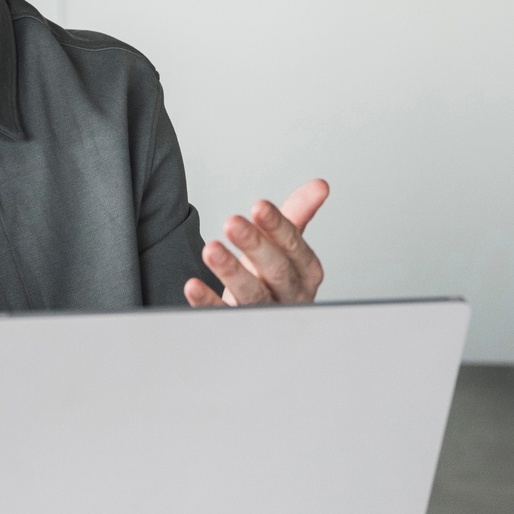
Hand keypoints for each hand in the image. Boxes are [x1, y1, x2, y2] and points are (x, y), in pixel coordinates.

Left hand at [185, 179, 327, 307]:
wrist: (262, 318)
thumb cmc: (273, 278)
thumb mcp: (285, 247)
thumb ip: (298, 215)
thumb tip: (320, 185)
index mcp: (305, 272)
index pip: (294, 246)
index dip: (277, 226)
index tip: (259, 206)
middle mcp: (290, 295)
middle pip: (276, 270)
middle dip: (254, 246)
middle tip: (232, 223)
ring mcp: (266, 315)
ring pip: (252, 295)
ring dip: (231, 271)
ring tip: (211, 250)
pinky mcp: (239, 328)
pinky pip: (223, 317)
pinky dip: (208, 302)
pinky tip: (193, 286)